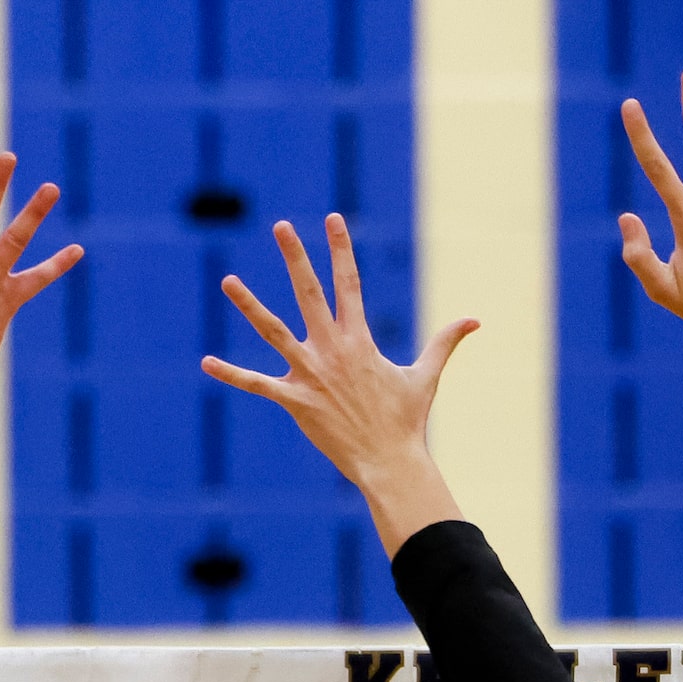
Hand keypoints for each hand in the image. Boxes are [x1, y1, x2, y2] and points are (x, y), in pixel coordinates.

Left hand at [201, 215, 473, 554]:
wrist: (390, 461)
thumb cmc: (406, 421)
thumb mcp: (426, 375)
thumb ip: (444, 342)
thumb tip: (476, 320)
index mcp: (360, 338)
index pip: (348, 282)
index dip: (340, 249)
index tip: (331, 219)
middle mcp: (333, 349)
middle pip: (309, 292)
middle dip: (296, 257)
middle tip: (281, 226)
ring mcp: (311, 374)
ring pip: (274, 331)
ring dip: (250, 305)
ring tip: (227, 280)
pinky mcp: (295, 400)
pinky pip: (256, 384)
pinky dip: (231, 374)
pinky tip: (206, 362)